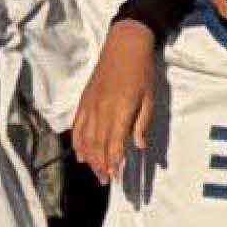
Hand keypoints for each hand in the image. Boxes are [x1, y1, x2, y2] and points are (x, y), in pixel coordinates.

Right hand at [65, 25, 166, 179]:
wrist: (124, 45)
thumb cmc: (141, 71)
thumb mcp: (149, 98)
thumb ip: (142, 123)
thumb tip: (139, 146)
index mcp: (120, 110)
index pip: (114, 144)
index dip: (114, 163)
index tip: (116, 177)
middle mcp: (102, 110)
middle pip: (97, 145)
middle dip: (101, 166)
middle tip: (105, 181)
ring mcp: (90, 105)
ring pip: (85, 139)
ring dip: (89, 158)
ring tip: (95, 172)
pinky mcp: (84, 100)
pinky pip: (77, 126)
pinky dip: (77, 142)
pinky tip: (80, 155)